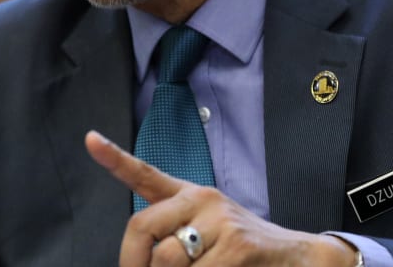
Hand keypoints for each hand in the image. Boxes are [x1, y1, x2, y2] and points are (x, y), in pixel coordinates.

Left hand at [85, 130, 356, 265]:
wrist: (302, 259)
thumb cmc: (246, 254)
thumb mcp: (207, 237)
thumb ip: (172, 241)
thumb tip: (143, 260)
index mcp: (190, 196)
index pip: (146, 174)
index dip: (115, 158)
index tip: (90, 139)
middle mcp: (202, 199)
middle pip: (142, 227)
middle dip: (133, 263)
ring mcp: (220, 220)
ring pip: (164, 259)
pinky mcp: (237, 246)